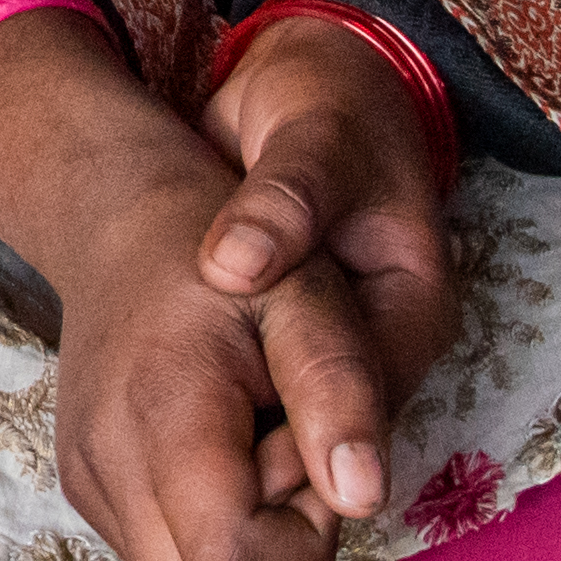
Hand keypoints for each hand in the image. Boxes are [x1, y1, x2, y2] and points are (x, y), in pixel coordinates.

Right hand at [0, 7, 328, 560]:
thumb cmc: (236, 254)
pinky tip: (235, 465)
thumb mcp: (309, 294)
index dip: (299, 531)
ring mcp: (89, 488)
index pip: (228, 559)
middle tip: (301, 468)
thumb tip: (363, 498)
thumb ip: (341, 388)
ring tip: (271, 463)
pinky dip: (221, 549)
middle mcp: (104, 465)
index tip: (312, 449)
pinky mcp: (90, 496)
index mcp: (158, 412)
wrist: (125, 227)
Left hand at [183, 18, 463, 527]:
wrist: (314, 93)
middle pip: (328, 454)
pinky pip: (257, 423)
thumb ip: (286, 201)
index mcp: (412, 310)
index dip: (292, 442)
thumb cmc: (331, 109)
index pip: (365, 411)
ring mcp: (340, 358)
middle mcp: (382, 351)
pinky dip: (209, 431)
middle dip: (254, 467)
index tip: (217, 435)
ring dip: (225, 460)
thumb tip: (233, 265)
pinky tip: (147, 433)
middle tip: (167, 459)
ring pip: (289, 449)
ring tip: (151, 453)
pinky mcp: (291, 355)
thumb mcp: (316, 141)